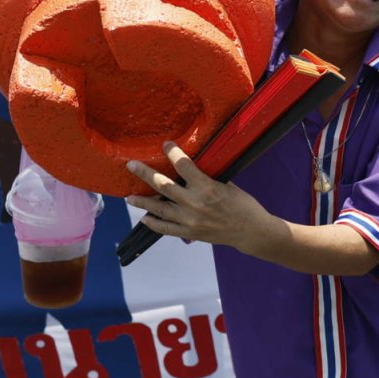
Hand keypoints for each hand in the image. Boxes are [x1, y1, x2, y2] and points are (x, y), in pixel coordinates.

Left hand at [125, 142, 285, 256]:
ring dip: (142, 201)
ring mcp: (189, 220)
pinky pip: (165, 228)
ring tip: (128, 197)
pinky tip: (145, 218)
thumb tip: (191, 169)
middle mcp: (194, 203)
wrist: (250, 231)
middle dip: (145, 173)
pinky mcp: (188, 233)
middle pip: (163, 185)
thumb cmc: (243, 204)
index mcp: (207, 187)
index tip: (165, 144)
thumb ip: (207, 179)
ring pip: (159, 208)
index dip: (173, 152)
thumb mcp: (228, 185)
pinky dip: (153, 223)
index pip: (184, 165)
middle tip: (131, 165)